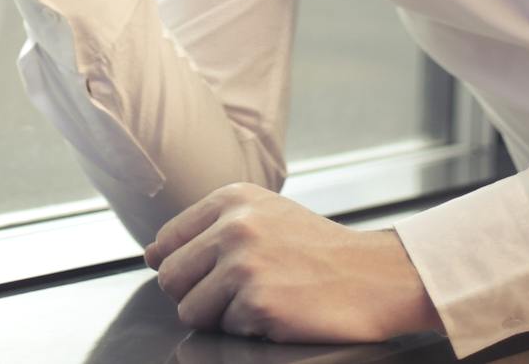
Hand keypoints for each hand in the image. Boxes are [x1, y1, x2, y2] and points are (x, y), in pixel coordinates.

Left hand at [146, 185, 439, 344]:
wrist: (375, 276)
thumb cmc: (319, 250)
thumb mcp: (265, 215)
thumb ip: (208, 229)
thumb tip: (152, 255)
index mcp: (231, 199)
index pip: (167, 240)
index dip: (183, 267)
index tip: (209, 273)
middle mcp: (234, 226)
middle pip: (171, 278)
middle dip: (196, 295)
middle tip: (236, 294)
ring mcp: (245, 265)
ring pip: (190, 310)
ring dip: (220, 316)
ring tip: (259, 301)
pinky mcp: (258, 304)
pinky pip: (226, 330)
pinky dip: (250, 329)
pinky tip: (280, 311)